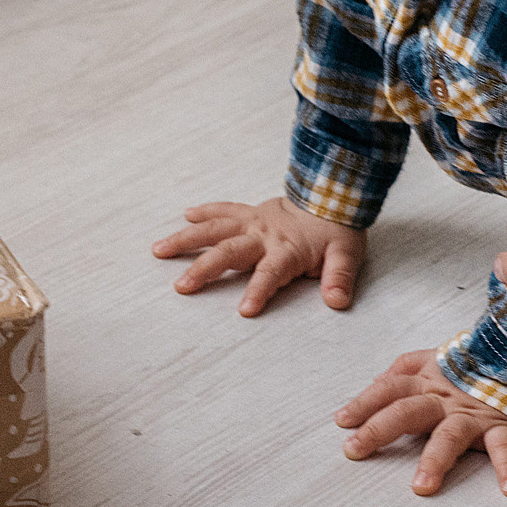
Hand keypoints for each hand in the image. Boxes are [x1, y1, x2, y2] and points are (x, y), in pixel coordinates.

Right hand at [152, 195, 365, 316]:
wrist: (333, 195)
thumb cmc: (336, 230)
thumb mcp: (346, 254)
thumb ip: (339, 278)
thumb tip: (337, 301)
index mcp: (287, 250)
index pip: (270, 273)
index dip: (259, 290)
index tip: (244, 310)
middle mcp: (264, 235)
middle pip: (229, 252)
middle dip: (204, 269)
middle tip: (182, 286)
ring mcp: (253, 221)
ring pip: (214, 229)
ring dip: (187, 239)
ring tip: (159, 250)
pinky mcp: (249, 211)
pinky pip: (223, 209)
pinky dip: (205, 211)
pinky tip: (185, 216)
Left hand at [335, 348, 506, 495]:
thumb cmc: (474, 367)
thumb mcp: (436, 360)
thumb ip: (404, 369)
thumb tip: (375, 382)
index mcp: (427, 382)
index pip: (389, 389)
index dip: (364, 403)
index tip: (342, 422)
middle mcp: (445, 398)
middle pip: (408, 410)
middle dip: (379, 429)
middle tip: (355, 450)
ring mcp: (474, 413)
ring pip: (450, 434)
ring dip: (435, 460)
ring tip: (422, 487)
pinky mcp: (505, 425)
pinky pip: (505, 448)